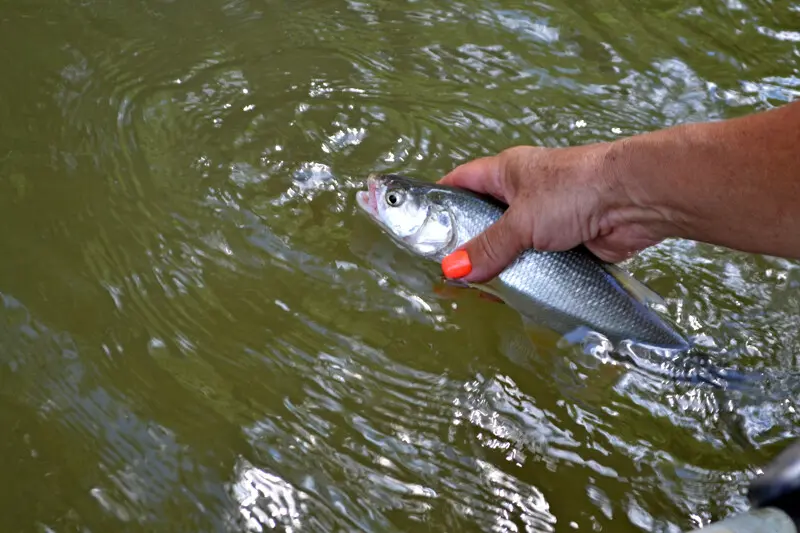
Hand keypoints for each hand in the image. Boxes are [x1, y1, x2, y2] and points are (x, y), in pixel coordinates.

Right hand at [438, 143, 672, 282]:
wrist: (634, 200)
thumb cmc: (574, 190)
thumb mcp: (521, 219)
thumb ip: (488, 247)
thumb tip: (453, 270)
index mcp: (507, 172)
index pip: (462, 181)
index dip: (441, 200)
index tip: (422, 225)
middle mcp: (525, 193)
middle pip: (485, 219)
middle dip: (468, 244)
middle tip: (448, 271)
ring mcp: (547, 218)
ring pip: (512, 244)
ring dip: (499, 264)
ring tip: (477, 290)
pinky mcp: (567, 242)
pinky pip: (537, 262)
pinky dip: (526, 276)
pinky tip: (512, 293)